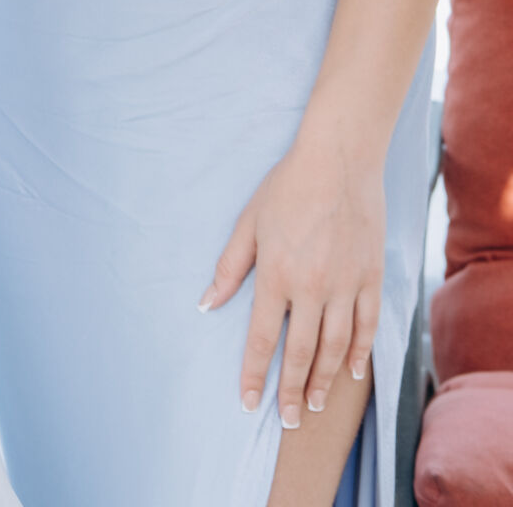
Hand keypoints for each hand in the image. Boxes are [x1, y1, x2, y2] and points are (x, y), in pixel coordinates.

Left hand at [199, 131, 385, 426]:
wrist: (339, 158)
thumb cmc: (287, 186)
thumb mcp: (249, 222)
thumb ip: (229, 267)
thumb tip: (207, 304)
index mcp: (276, 274)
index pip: (261, 338)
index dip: (253, 375)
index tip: (248, 402)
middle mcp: (312, 287)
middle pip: (301, 354)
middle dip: (293, 391)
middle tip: (290, 420)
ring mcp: (345, 284)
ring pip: (335, 347)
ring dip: (325, 380)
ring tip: (316, 404)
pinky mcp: (371, 276)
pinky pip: (367, 325)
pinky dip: (360, 352)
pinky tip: (351, 372)